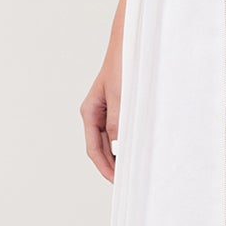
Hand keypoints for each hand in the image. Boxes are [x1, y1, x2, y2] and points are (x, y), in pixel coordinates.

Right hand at [81, 43, 121, 182]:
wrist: (130, 44)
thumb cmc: (122, 65)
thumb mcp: (120, 96)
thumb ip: (117, 122)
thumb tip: (118, 147)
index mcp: (89, 112)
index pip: (94, 148)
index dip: (104, 167)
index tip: (116, 181)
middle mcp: (95, 113)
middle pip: (101, 148)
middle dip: (112, 165)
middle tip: (127, 182)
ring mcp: (106, 111)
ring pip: (111, 141)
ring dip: (120, 155)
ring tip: (132, 170)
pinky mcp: (119, 107)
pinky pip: (121, 130)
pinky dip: (127, 142)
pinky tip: (136, 149)